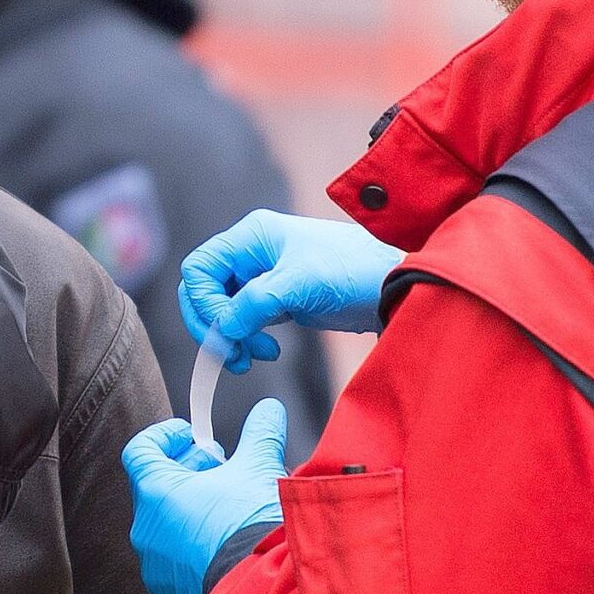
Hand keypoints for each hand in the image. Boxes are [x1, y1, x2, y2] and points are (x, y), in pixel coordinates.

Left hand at [120, 400, 287, 593]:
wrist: (262, 587)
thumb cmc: (250, 527)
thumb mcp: (259, 468)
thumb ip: (260, 433)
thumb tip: (268, 412)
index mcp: (156, 492)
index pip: (139, 450)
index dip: (164, 436)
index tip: (189, 434)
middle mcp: (146, 529)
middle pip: (154, 486)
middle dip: (187, 469)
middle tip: (217, 465)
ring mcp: (155, 565)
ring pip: (165, 525)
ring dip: (190, 507)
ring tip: (225, 502)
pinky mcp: (171, 591)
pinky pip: (175, 558)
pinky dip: (194, 542)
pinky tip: (225, 539)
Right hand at [180, 210, 403, 371]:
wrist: (393, 286)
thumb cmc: (352, 270)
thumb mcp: (298, 284)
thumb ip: (253, 305)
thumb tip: (221, 329)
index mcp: (251, 236)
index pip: (200, 268)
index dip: (204, 303)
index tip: (226, 330)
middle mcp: (252, 253)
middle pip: (205, 291)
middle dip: (214, 325)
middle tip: (232, 354)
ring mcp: (264, 277)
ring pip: (223, 310)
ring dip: (231, 337)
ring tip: (254, 356)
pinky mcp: (278, 300)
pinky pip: (244, 321)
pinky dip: (247, 339)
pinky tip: (267, 351)